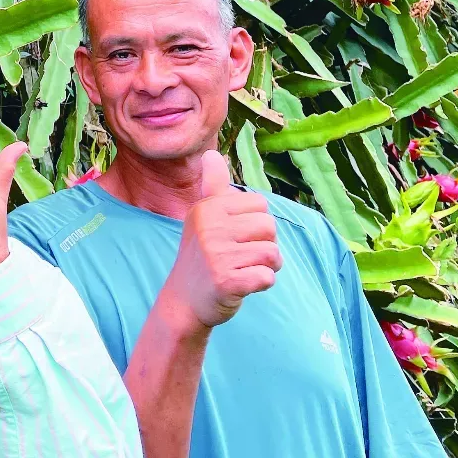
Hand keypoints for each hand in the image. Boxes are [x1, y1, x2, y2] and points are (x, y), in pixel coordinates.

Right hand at [161, 151, 281, 330]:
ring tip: (247, 270)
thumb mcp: (202, 219)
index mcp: (207, 209)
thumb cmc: (201, 257)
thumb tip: (211, 154)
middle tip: (244, 256)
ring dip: (268, 266)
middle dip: (266, 244)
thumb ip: (213, 187)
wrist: (184, 302)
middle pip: (269, 226)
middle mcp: (209, 228)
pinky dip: (262, 284)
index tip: (238, 236)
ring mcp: (216, 256)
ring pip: (273, 253)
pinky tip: (245, 286)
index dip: (257, 223)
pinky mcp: (226, 281)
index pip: (260, 204)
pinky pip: (267, 277)